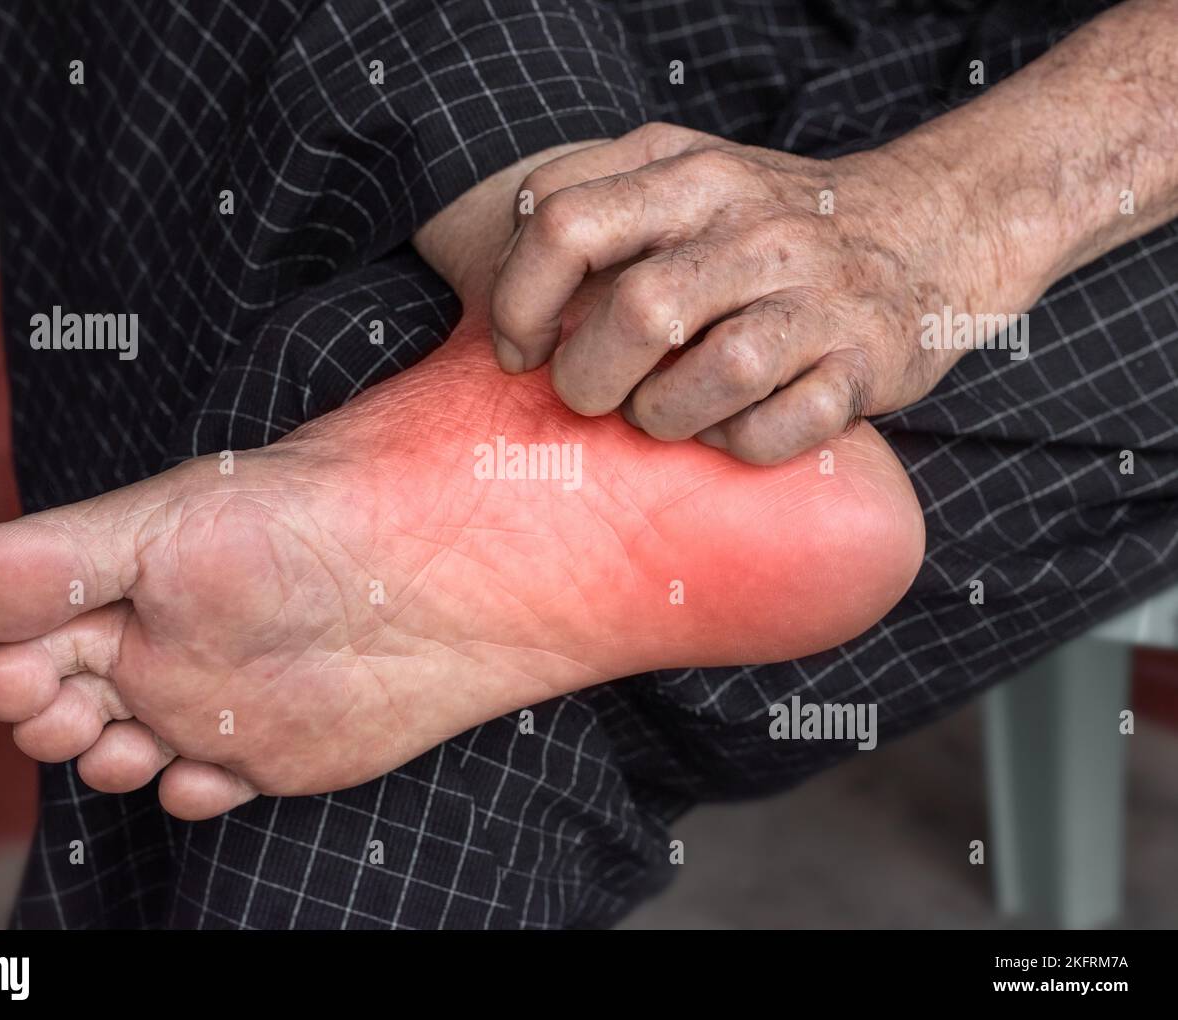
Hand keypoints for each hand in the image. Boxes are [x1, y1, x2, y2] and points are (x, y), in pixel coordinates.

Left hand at [488, 122, 1023, 463]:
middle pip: (638, 311)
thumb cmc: (767, 225)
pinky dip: (738, 444)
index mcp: (692, 176)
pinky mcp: (864, 363)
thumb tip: (502, 279)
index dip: (517, 299)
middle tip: (588, 395)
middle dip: (587, 378)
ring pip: (715, 376)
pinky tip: (728, 428)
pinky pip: (780, 429)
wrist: (927, 229)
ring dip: (661, 417)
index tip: (518, 347)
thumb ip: (594, 200)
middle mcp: (756, 230)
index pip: (564, 223)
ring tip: (657, 414)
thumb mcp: (685, 174)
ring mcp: (818, 298)